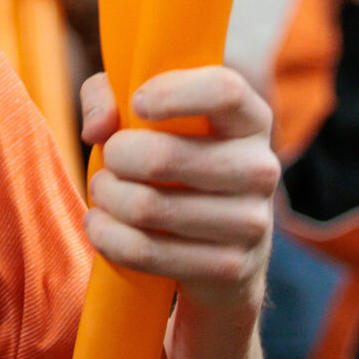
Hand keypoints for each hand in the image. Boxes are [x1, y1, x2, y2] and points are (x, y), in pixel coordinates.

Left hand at [79, 66, 278, 308]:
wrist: (218, 254)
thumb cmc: (175, 163)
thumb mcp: (144, 115)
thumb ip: (109, 95)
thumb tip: (98, 129)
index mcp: (250, 120)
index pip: (224, 90)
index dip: (170, 93)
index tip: (136, 104)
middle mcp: (260, 168)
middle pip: (162, 156)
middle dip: (115, 157)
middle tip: (108, 161)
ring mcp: (250, 222)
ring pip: (146, 207)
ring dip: (106, 198)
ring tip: (103, 193)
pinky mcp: (229, 268)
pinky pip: (144, 251)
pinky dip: (107, 237)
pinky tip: (101, 226)